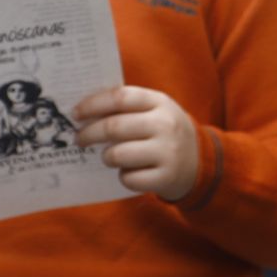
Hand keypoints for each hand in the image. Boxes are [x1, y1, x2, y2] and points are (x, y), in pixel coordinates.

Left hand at [74, 87, 200, 201]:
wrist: (201, 162)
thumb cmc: (165, 132)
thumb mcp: (155, 111)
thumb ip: (127, 107)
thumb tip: (84, 110)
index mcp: (160, 101)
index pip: (120, 97)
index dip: (93, 104)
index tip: (75, 114)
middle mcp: (165, 124)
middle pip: (114, 127)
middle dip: (89, 133)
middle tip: (79, 139)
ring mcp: (168, 151)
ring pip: (118, 154)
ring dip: (106, 157)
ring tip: (109, 156)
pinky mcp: (166, 177)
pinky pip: (128, 179)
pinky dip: (123, 177)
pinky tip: (130, 172)